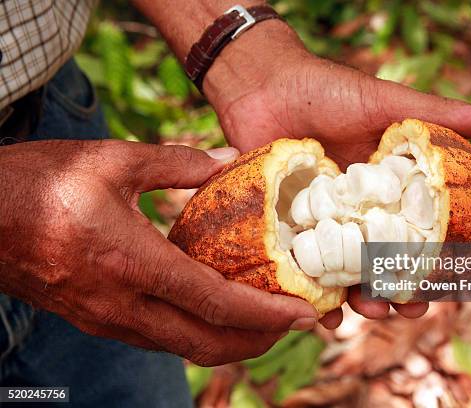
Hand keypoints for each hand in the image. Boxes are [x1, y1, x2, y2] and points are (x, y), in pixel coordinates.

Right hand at [0, 140, 317, 365]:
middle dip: (258, 340)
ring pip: (184, 347)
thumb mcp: (112, 160)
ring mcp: (109, 320)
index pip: (215, 303)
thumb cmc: (38, 183)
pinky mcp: (99, 319)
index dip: (266, 314)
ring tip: (265, 320)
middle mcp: (123, 305)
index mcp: (132, 262)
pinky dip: (199, 332)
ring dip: (231, 340)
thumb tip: (227, 160)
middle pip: (207, 342)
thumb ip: (176, 162)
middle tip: (295, 322)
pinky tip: (215, 310)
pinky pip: (161, 338)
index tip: (304, 314)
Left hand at [202, 21, 470, 326]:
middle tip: (410, 309)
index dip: (444, 258)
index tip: (459, 279)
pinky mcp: (293, 230)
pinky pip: (307, 272)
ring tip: (371, 310)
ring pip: (352, 274)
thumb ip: (439, 116)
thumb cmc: (326, 91)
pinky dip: (316, 296)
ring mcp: (328, 223)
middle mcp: (364, 210)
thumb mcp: (385, 103)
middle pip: (391, 262)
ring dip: (365, 300)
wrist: (261, 87)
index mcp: (392, 187)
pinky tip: (323, 312)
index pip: (426, 231)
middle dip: (405, 291)